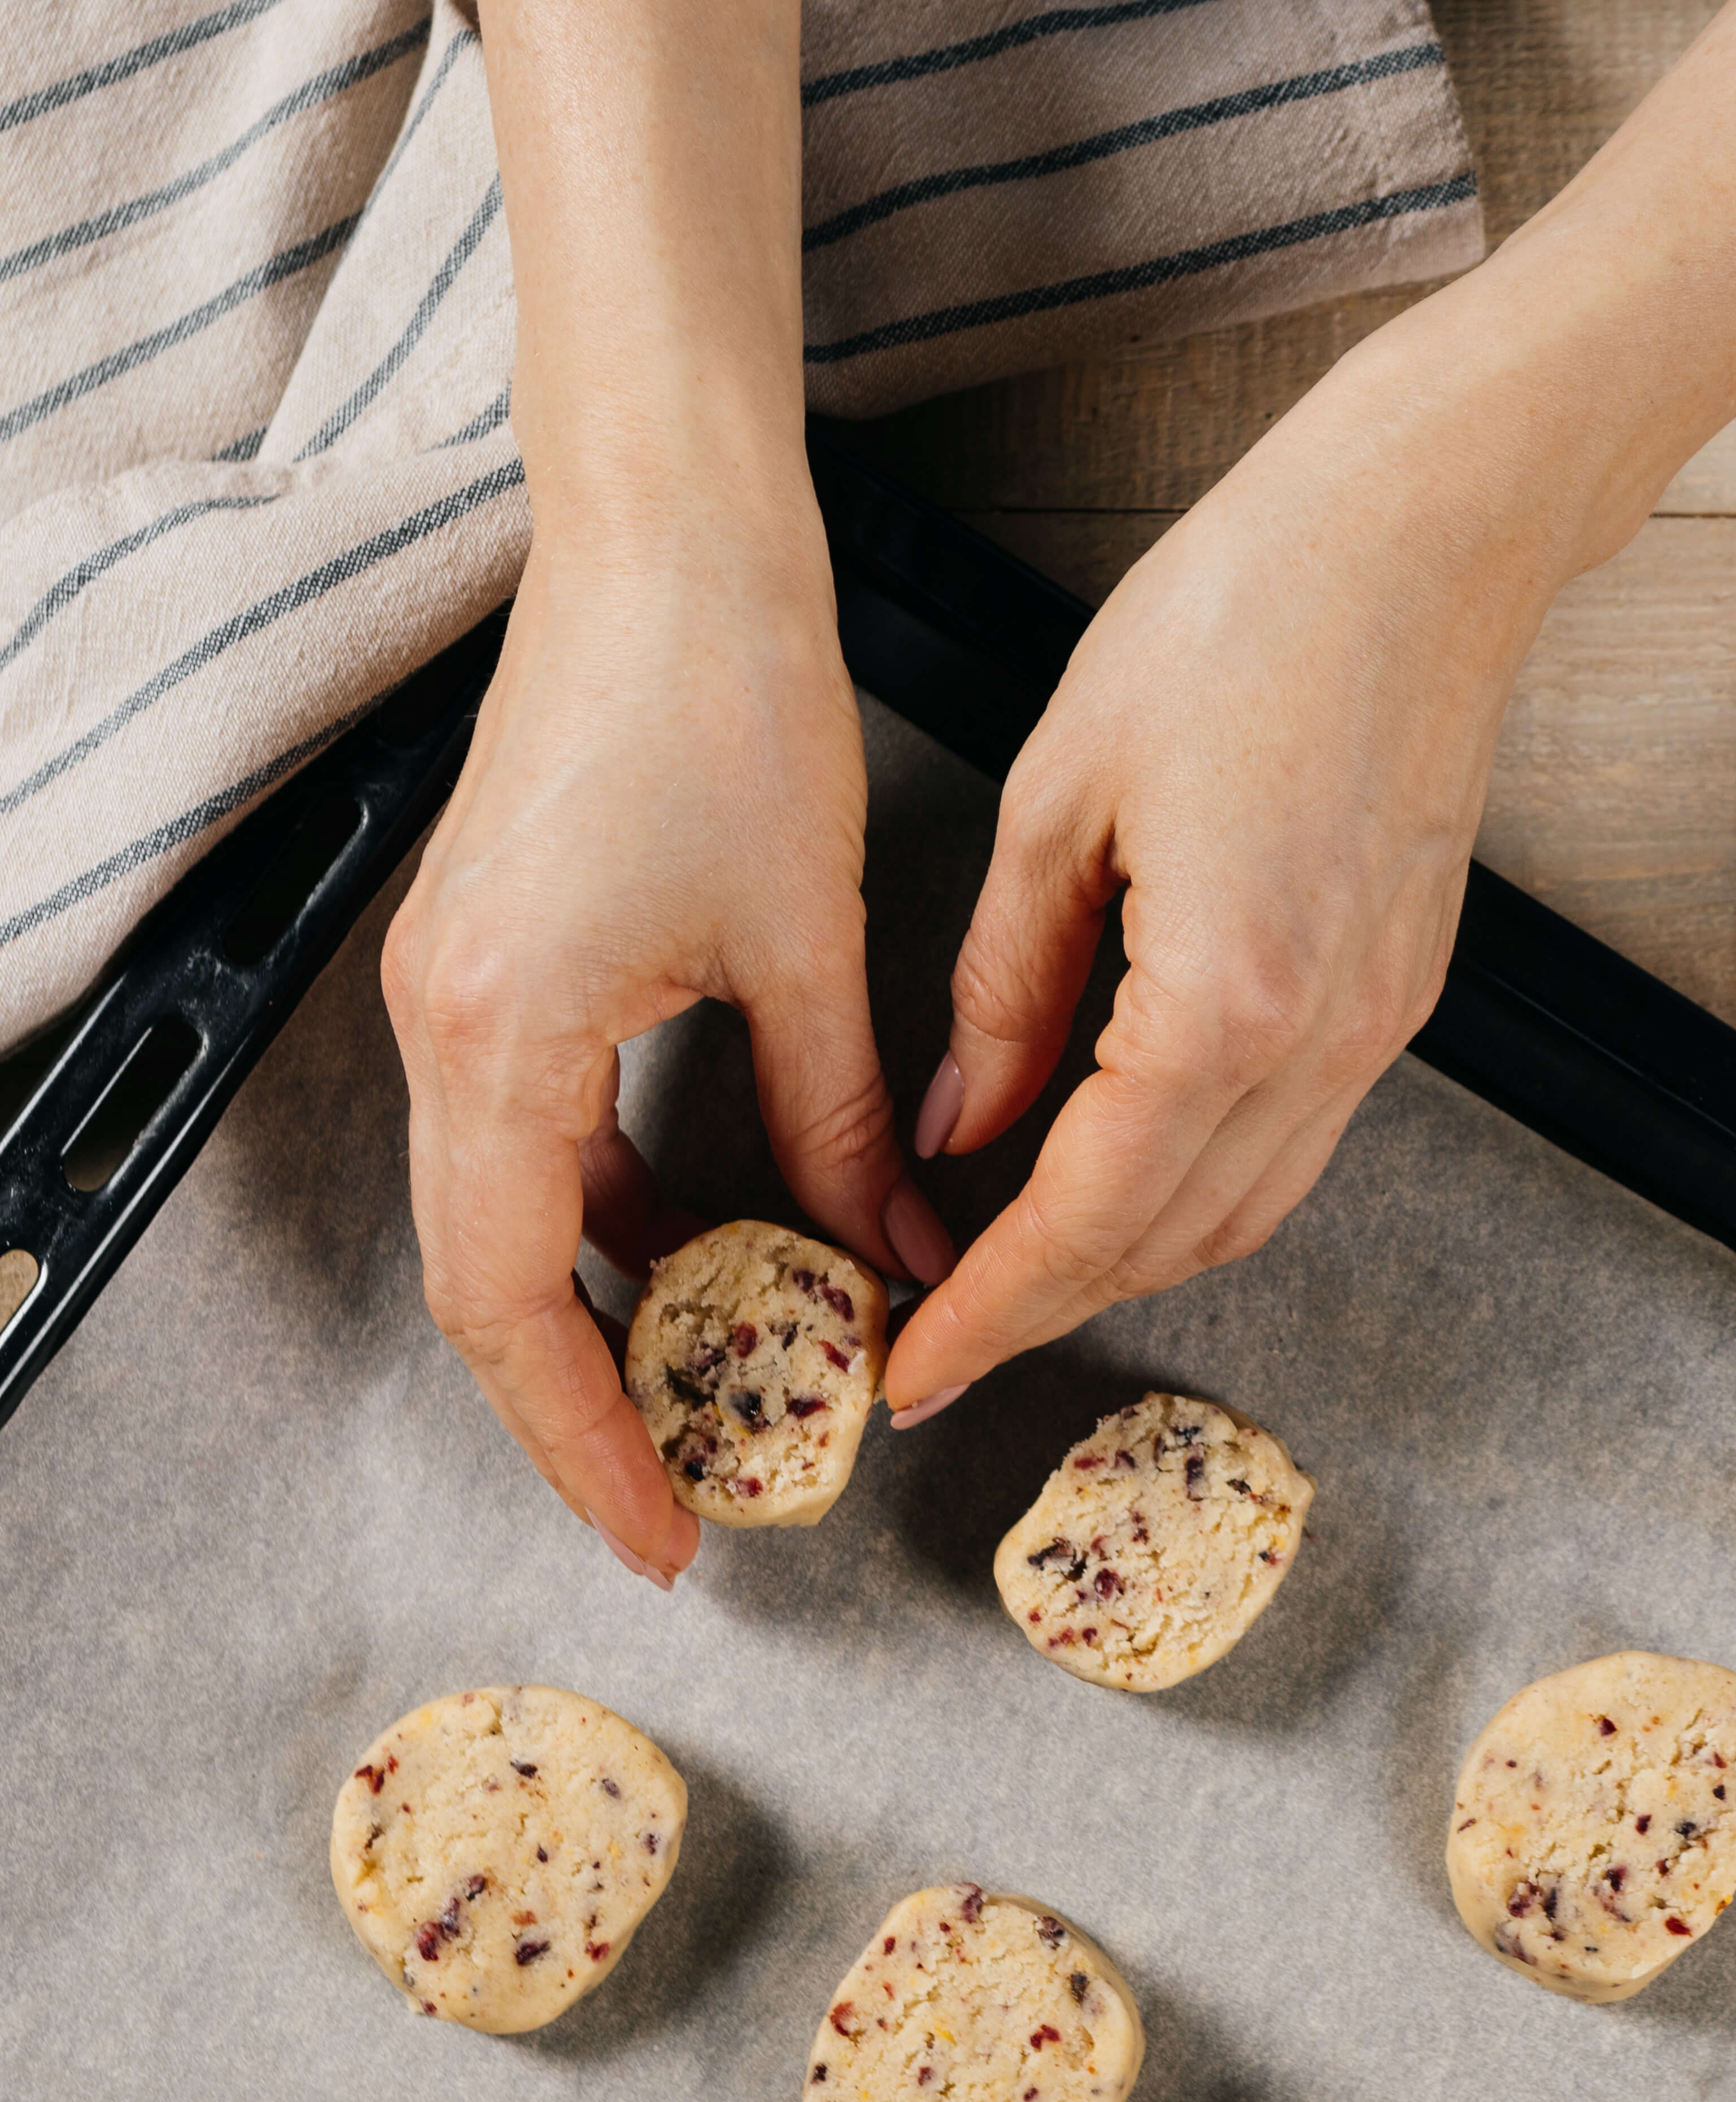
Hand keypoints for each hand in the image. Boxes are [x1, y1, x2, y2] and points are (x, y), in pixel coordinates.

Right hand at [382, 502, 948, 1581]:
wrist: (667, 544)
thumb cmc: (727, 706)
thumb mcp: (806, 943)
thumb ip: (839, 1120)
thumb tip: (894, 1256)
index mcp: (503, 1035)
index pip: (514, 1303)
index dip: (585, 1438)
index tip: (665, 1531)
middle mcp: (449, 1024)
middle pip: (484, 1281)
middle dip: (580, 1404)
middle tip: (681, 1496)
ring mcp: (461, 990)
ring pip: (507, 1212)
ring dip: (601, 1308)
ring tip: (712, 1391)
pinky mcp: (500, 958)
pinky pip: (538, 1131)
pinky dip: (615, 1206)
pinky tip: (710, 1243)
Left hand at [882, 0, 1735, 1411]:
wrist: (1425, 538)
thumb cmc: (1240, 617)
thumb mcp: (1066, 792)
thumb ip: (1006, 981)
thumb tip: (958, 1124)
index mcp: (1227, 997)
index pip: (1088, 1213)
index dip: (990, 1312)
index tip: (911, 1374)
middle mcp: (1323, 1040)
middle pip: (1175, 1239)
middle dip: (1051, 1308)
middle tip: (942, 1339)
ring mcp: (1381, 1022)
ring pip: (1246, 1209)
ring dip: (1130, 1257)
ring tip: (1017, 1270)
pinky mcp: (1402, 988)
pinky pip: (1292, 1139)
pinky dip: (1197, 1184)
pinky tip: (1120, 1163)